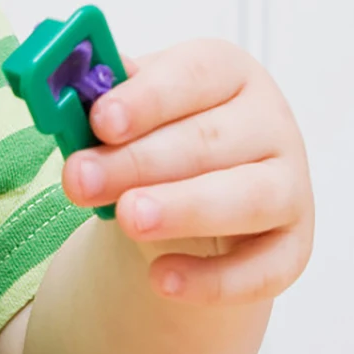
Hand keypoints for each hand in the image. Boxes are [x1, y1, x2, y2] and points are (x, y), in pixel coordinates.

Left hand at [60, 40, 313, 305]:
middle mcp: (269, 123)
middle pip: (208, 141)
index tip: (99, 121)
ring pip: (247, 198)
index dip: (145, 99)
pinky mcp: (294, 246)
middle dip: (138, 163)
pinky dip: (214, 280)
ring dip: (183, 208)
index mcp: (227, 73)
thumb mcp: (130, 109)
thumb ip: (100, 98)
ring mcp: (290, 185)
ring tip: (128, 220)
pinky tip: (161, 279)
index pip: (192, 75)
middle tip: (81, 181)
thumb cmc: (157, 138)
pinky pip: (264, 269)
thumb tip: (58, 87)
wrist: (195, 197)